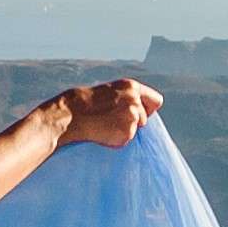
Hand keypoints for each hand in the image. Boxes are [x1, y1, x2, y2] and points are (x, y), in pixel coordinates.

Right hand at [40, 78, 160, 149]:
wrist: (71, 114)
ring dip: (123, 130)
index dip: (148, 109)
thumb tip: (141, 116)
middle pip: (145, 119)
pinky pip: (126, 140)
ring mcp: (132, 117)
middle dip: (132, 122)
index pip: (156, 101)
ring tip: (104, 124)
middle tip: (110, 119)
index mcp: (132, 87)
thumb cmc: (86, 103)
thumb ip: (127, 99)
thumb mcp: (110, 92)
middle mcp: (135, 101)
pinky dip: (116, 139)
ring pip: (135, 130)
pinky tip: (102, 131)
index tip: (140, 113)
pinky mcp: (126, 133)